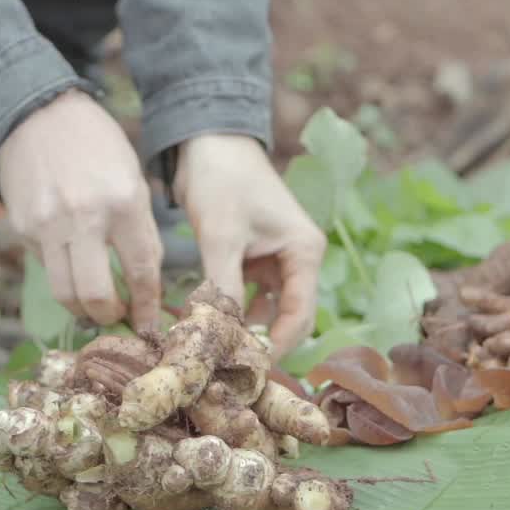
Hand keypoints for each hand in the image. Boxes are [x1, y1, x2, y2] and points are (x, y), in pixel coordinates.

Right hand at [0, 89, 162, 330]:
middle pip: (96, 295)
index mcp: (124, 203)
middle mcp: (84, 217)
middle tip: (115, 316)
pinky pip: (45, 267)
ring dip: (81, 308)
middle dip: (109, 316)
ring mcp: (48, 225)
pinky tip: (68, 259)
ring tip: (91, 303)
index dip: (145, 306)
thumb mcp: (133, 179)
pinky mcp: (23, 227)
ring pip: (64, 293)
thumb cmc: (95, 145)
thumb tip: (145, 281)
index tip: (148, 324)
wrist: (37, 113)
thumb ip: (140, 229)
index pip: (141, 272)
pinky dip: (61, 273)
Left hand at [174, 134, 325, 357]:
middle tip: (231, 369)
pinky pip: (247, 296)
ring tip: (217, 353)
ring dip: (245, 329)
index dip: (277, 345)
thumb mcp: (222, 235)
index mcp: (304, 252)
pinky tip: (208, 327)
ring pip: (266, 310)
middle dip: (263, 342)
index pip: (300, 315)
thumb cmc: (222, 179)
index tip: (248, 368)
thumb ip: (223, 286)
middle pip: (288, 318)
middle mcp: (297, 259)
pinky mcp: (253, 258)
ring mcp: (275, 260)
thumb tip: (217, 333)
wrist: (205, 140)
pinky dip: (232, 311)